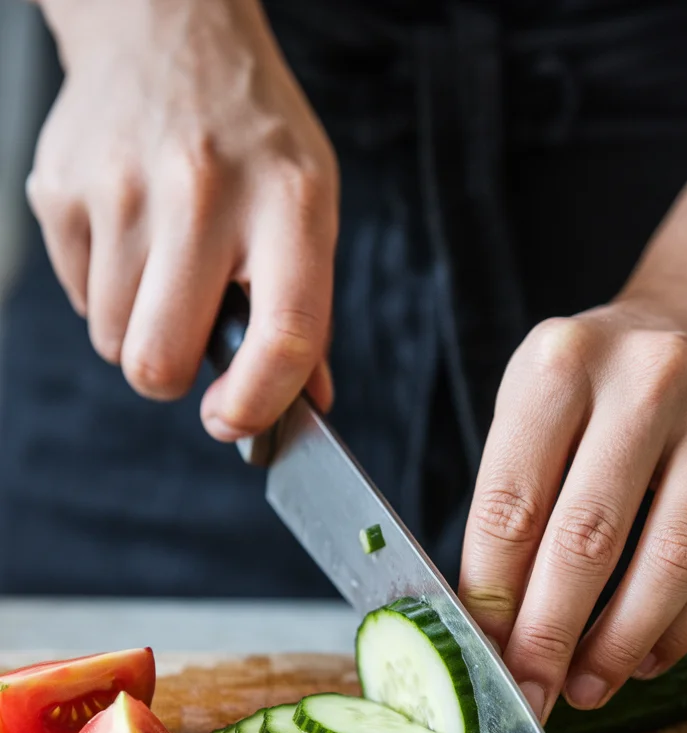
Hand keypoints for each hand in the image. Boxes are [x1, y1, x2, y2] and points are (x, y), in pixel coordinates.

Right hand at [28, 0, 338, 437]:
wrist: (166, 29)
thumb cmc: (251, 135)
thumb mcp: (310, 202)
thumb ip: (310, 308)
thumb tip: (307, 402)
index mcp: (288, 204)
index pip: (284, 336)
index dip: (258, 405)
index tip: (235, 424)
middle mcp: (204, 193)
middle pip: (160, 361)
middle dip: (171, 379)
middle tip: (188, 342)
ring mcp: (121, 188)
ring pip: (112, 339)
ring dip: (138, 327)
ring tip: (165, 265)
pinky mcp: (60, 187)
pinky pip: (78, 296)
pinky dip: (105, 288)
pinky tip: (132, 233)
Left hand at [459, 296, 686, 720]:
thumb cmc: (595, 395)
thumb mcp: (532, 417)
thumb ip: (509, 510)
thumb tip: (491, 632)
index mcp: (562, 360)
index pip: (513, 504)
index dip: (494, 598)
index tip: (485, 659)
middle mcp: (650, 376)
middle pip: (589, 537)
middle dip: (551, 635)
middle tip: (532, 694)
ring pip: (671, 561)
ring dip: (620, 643)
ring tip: (587, 686)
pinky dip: (682, 629)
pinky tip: (646, 657)